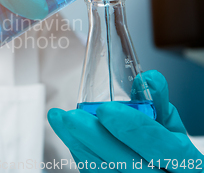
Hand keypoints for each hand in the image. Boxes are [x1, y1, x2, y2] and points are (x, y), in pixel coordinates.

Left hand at [48, 70, 203, 171]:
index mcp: (185, 163)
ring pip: (104, 171)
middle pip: (126, 163)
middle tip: (71, 116)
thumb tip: (146, 79)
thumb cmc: (168, 153)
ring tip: (58, 119)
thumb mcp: (171, 128)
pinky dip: (80, 153)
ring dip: (77, 144)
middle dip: (95, 138)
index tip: (106, 109)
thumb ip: (158, 102)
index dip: (132, 129)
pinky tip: (67, 135)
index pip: (161, 147)